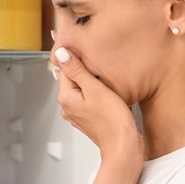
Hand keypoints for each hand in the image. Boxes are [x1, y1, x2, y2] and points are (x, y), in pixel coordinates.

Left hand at [52, 45, 142, 165]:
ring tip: (98, 60)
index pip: (62, 67)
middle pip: (70, 76)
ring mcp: (77, 112)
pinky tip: (103, 81)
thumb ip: (77, 71)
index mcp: (66, 97)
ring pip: (79, 86)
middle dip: (78, 63)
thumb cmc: (112, 120)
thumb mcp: (95, 89)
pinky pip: (87, 96)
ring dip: (87, 74)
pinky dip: (92, 86)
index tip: (74, 36)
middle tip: (87, 44)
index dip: (70, 52)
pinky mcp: (88, 116)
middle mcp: (68, 106)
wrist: (123, 147)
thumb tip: (61, 53)